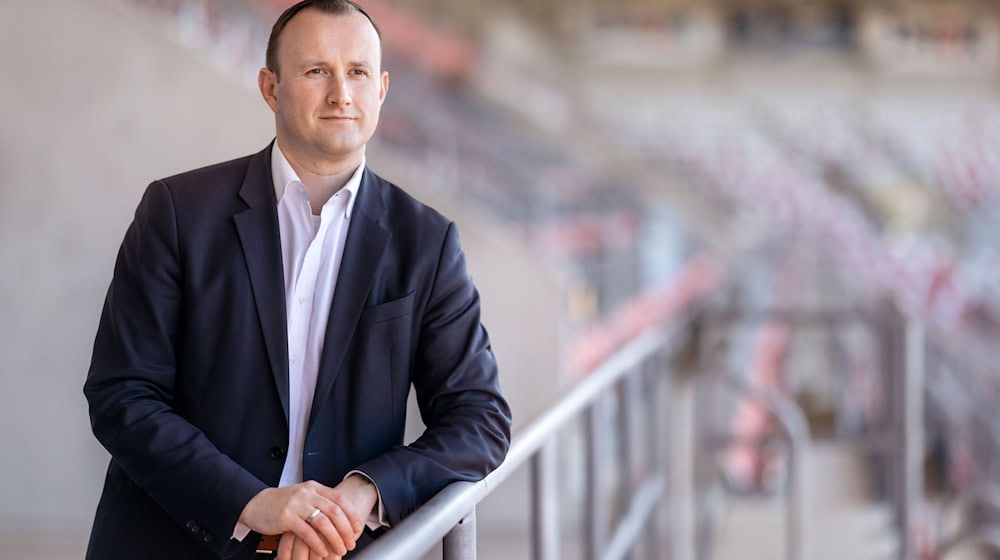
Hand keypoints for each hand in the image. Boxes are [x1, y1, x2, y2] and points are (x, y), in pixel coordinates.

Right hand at [238, 481, 356, 557]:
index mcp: (314, 487)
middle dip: (346, 530)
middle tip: (351, 543)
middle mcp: (307, 493)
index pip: (340, 498)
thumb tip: (343, 516)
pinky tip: (322, 551)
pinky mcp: (286, 517)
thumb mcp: (303, 496)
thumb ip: (320, 501)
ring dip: (335, 539)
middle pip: (335, 511)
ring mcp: (296, 504)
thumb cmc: (282, 503)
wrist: (256, 504)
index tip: (358, 528)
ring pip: (323, 523)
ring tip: (339, 550)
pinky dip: (318, 544)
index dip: (351, 514)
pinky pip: (307, 532)